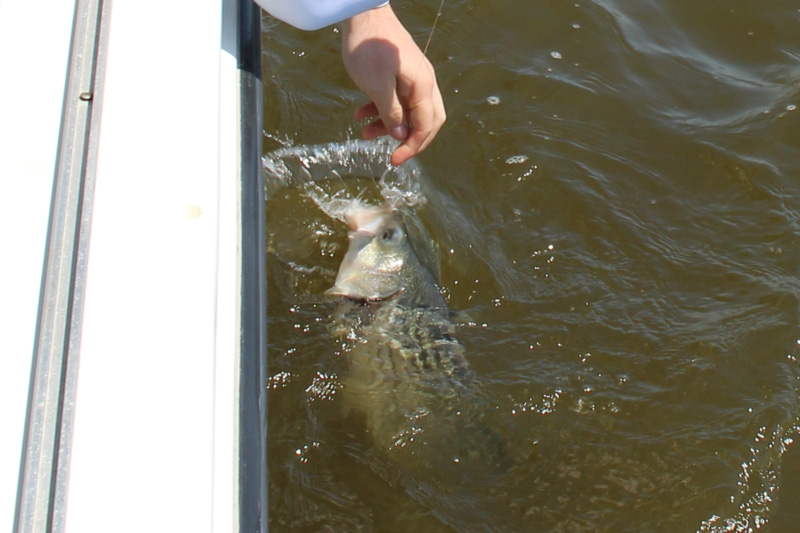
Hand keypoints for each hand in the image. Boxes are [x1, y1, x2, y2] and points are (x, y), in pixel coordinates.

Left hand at [342, 4, 445, 165]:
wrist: (361, 14)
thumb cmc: (369, 47)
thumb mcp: (378, 87)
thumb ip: (392, 113)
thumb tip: (402, 135)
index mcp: (423, 86)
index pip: (426, 125)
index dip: (413, 146)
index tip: (396, 160)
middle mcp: (423, 82)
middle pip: (425, 120)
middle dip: (408, 139)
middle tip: (393, 154)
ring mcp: (411, 77)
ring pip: (406, 110)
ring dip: (388, 125)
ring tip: (364, 132)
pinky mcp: (398, 73)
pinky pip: (395, 98)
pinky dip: (380, 108)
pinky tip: (360, 113)